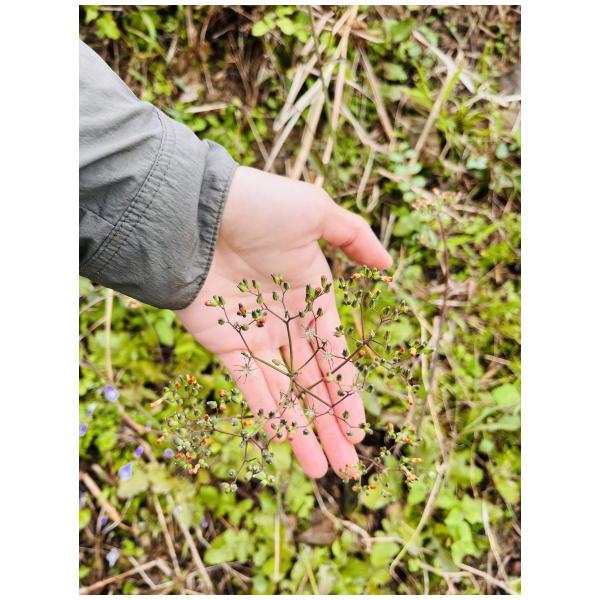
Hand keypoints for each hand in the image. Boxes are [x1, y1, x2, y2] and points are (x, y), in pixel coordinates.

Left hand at [176, 166, 391, 477]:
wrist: (194, 208)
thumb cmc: (259, 204)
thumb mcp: (316, 211)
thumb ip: (354, 237)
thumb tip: (389, 267)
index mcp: (311, 294)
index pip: (334, 353)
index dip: (346, 391)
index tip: (359, 425)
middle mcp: (284, 320)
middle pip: (312, 383)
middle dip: (331, 423)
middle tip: (349, 463)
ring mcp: (253, 336)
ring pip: (284, 394)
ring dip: (304, 432)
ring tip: (323, 470)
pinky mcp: (222, 344)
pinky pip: (250, 387)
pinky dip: (269, 415)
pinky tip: (287, 444)